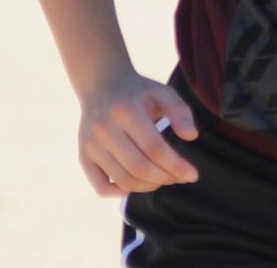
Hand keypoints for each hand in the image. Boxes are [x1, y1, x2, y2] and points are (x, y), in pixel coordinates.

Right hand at [77, 68, 199, 196]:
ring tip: (163, 179)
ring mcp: (91, 145)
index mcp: (125, 110)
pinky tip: (139, 184)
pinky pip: (102, 187)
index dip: (176, 165)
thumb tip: (192, 136)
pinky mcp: (83, 156)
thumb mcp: (162, 92)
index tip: (193, 175)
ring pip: (123, 180)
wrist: (102, 85)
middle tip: (180, 177)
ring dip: (148, 186)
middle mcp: (104, 129)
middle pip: (139, 167)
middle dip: (165, 178)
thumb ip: (180, 111)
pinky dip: (121, 193)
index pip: (154, 148)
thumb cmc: (139, 92)